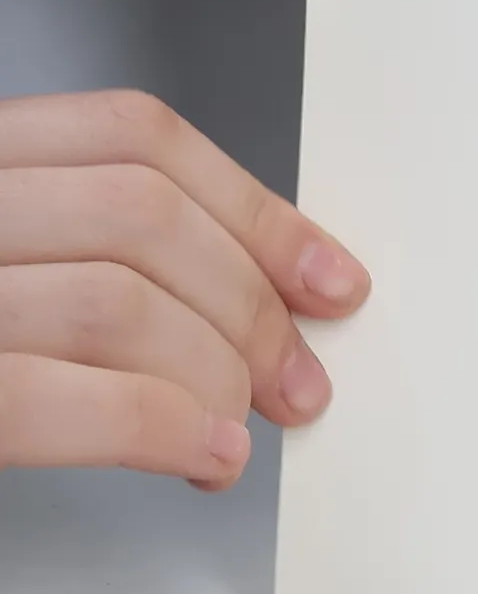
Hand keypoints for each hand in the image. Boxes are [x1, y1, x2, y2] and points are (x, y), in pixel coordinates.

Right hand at [0, 90, 368, 489]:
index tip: (330, 279)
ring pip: (113, 302)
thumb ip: (89, 238)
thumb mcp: (13, 243)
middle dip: (248, 304)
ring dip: (212, 374)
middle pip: (142, 215)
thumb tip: (259, 289)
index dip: (255, 209)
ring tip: (237, 433)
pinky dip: (151, 426)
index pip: (137, 137)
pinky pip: (45, 399)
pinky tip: (200, 455)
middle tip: (298, 382)